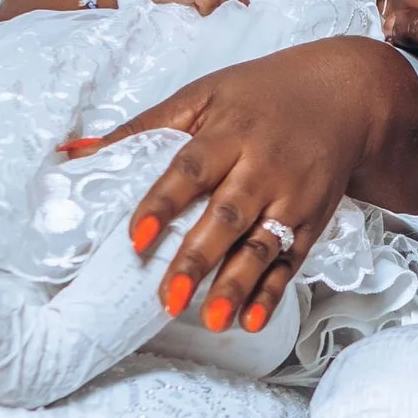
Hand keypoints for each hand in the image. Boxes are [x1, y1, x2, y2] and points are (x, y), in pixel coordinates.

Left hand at [108, 39, 417, 332]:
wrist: (344, 95)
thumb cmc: (260, 95)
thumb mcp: (202, 96)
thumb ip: (142, 128)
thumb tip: (74, 154)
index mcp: (229, 132)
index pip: (191, 171)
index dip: (162, 204)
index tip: (135, 237)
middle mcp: (263, 166)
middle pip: (227, 217)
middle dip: (199, 260)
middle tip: (168, 298)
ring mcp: (292, 197)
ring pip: (262, 246)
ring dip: (236, 286)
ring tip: (210, 322)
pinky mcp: (312, 220)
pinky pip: (292, 261)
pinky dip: (273, 294)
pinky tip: (251, 321)